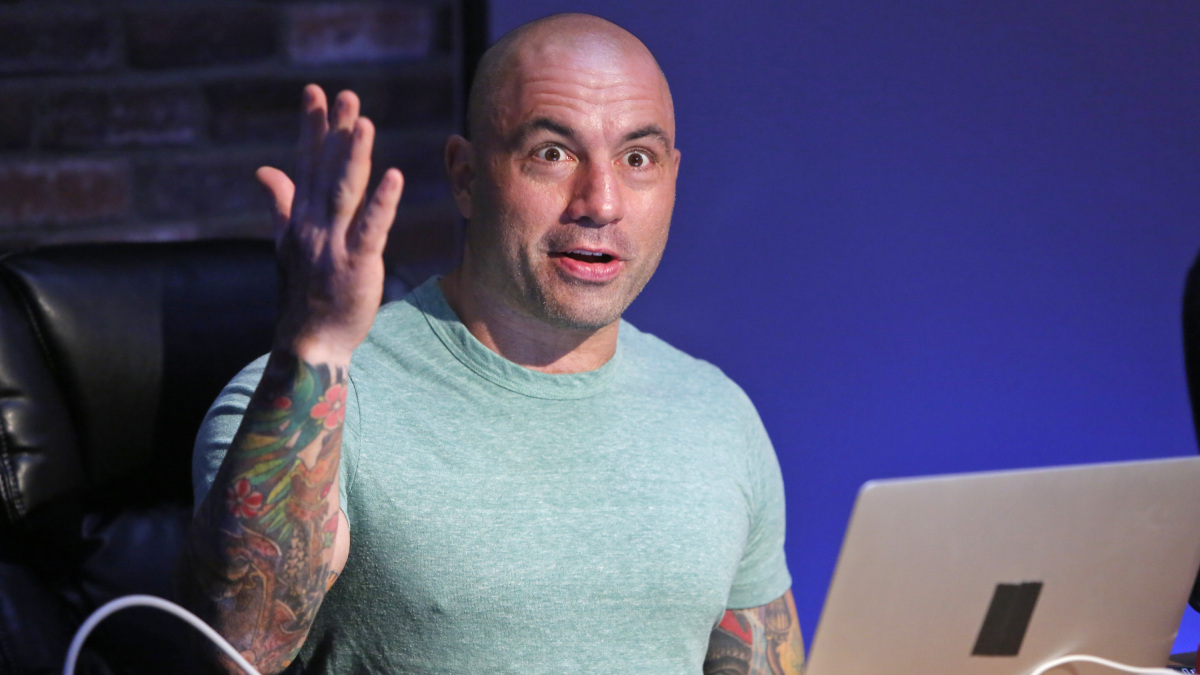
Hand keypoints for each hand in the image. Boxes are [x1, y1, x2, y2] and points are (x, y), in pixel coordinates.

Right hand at [258, 84, 404, 362]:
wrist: (310, 342)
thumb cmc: (303, 293)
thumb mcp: (286, 242)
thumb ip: (280, 203)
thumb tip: (265, 170)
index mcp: (300, 218)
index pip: (306, 163)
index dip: (311, 127)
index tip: (315, 92)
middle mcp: (313, 226)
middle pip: (325, 170)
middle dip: (335, 131)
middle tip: (346, 95)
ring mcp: (333, 245)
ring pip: (344, 193)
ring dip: (354, 157)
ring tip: (364, 123)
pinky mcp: (356, 265)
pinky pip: (370, 229)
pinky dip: (382, 203)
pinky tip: (394, 176)